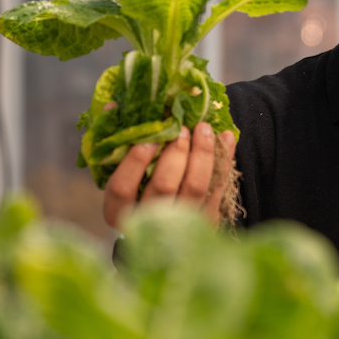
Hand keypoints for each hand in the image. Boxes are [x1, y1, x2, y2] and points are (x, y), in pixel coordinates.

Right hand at [103, 122, 235, 230]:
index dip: (134, 162)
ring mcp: (180, 224)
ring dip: (201, 153)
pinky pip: (218, 187)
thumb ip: (117, 143)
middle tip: (182, 129)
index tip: (148, 141)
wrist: (164, 233)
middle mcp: (149, 222)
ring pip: (195, 187)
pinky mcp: (207, 221)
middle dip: (175, 153)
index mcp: (118, 211)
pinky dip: (224, 160)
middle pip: (163, 186)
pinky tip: (225, 137)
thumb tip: (113, 105)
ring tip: (203, 129)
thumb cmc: (137, 192)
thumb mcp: (120, 174)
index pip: (122, 188)